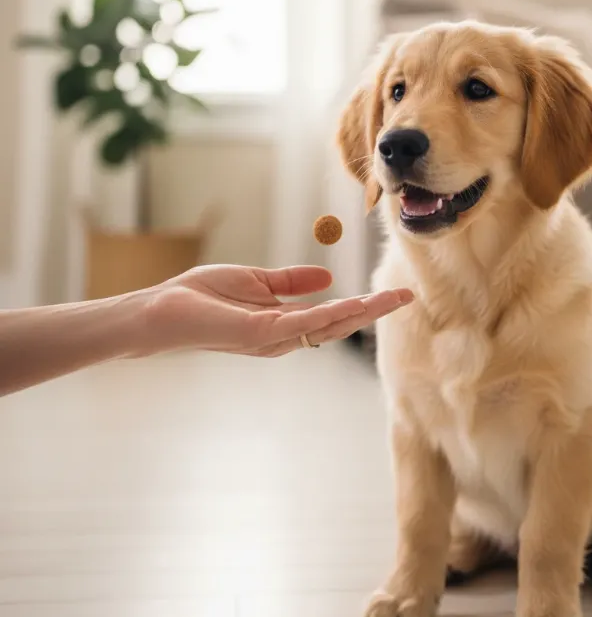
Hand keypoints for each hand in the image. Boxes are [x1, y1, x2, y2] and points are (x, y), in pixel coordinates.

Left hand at [140, 264, 411, 356]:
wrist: (160, 311)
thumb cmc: (199, 296)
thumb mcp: (254, 280)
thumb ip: (290, 281)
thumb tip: (329, 277)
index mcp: (283, 323)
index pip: (331, 315)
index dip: (361, 305)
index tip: (390, 293)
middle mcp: (284, 337)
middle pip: (339, 324)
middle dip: (374, 310)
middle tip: (406, 295)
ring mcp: (274, 338)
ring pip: (329, 325)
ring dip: (363, 312)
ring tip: (394, 298)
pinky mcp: (261, 333)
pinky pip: (304, 323)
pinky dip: (332, 313)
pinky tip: (355, 304)